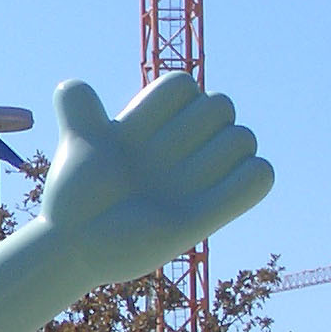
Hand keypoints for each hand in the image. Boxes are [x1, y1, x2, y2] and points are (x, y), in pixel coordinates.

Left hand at [40, 74, 271, 287]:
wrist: (77, 246)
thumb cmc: (75, 198)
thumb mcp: (76, 148)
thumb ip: (78, 111)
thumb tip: (70, 87)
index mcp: (152, 126)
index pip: (183, 84)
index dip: (162, 104)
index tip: (130, 135)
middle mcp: (179, 149)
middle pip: (220, 105)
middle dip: (191, 127)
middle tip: (153, 164)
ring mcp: (196, 180)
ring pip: (243, 138)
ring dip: (217, 157)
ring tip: (176, 187)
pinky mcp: (209, 217)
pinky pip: (260, 178)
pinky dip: (249, 179)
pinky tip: (209, 202)